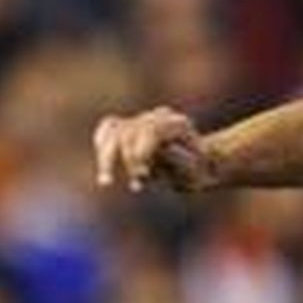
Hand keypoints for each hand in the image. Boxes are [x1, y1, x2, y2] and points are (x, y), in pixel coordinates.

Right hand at [93, 106, 214, 192]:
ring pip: (114, 130)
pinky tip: (104, 167)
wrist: (200, 164)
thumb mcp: (197, 170)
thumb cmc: (200, 171)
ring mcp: (144, 119)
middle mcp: (158, 117)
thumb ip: (181, 159)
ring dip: (107, 157)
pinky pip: (108, 129)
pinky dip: (102, 145)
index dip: (141, 151)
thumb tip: (164, 149)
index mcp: (177, 124)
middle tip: (134, 184)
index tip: (141, 175)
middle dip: (127, 159)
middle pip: (128, 131)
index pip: (150, 130)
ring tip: (106, 182)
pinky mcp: (130, 126)